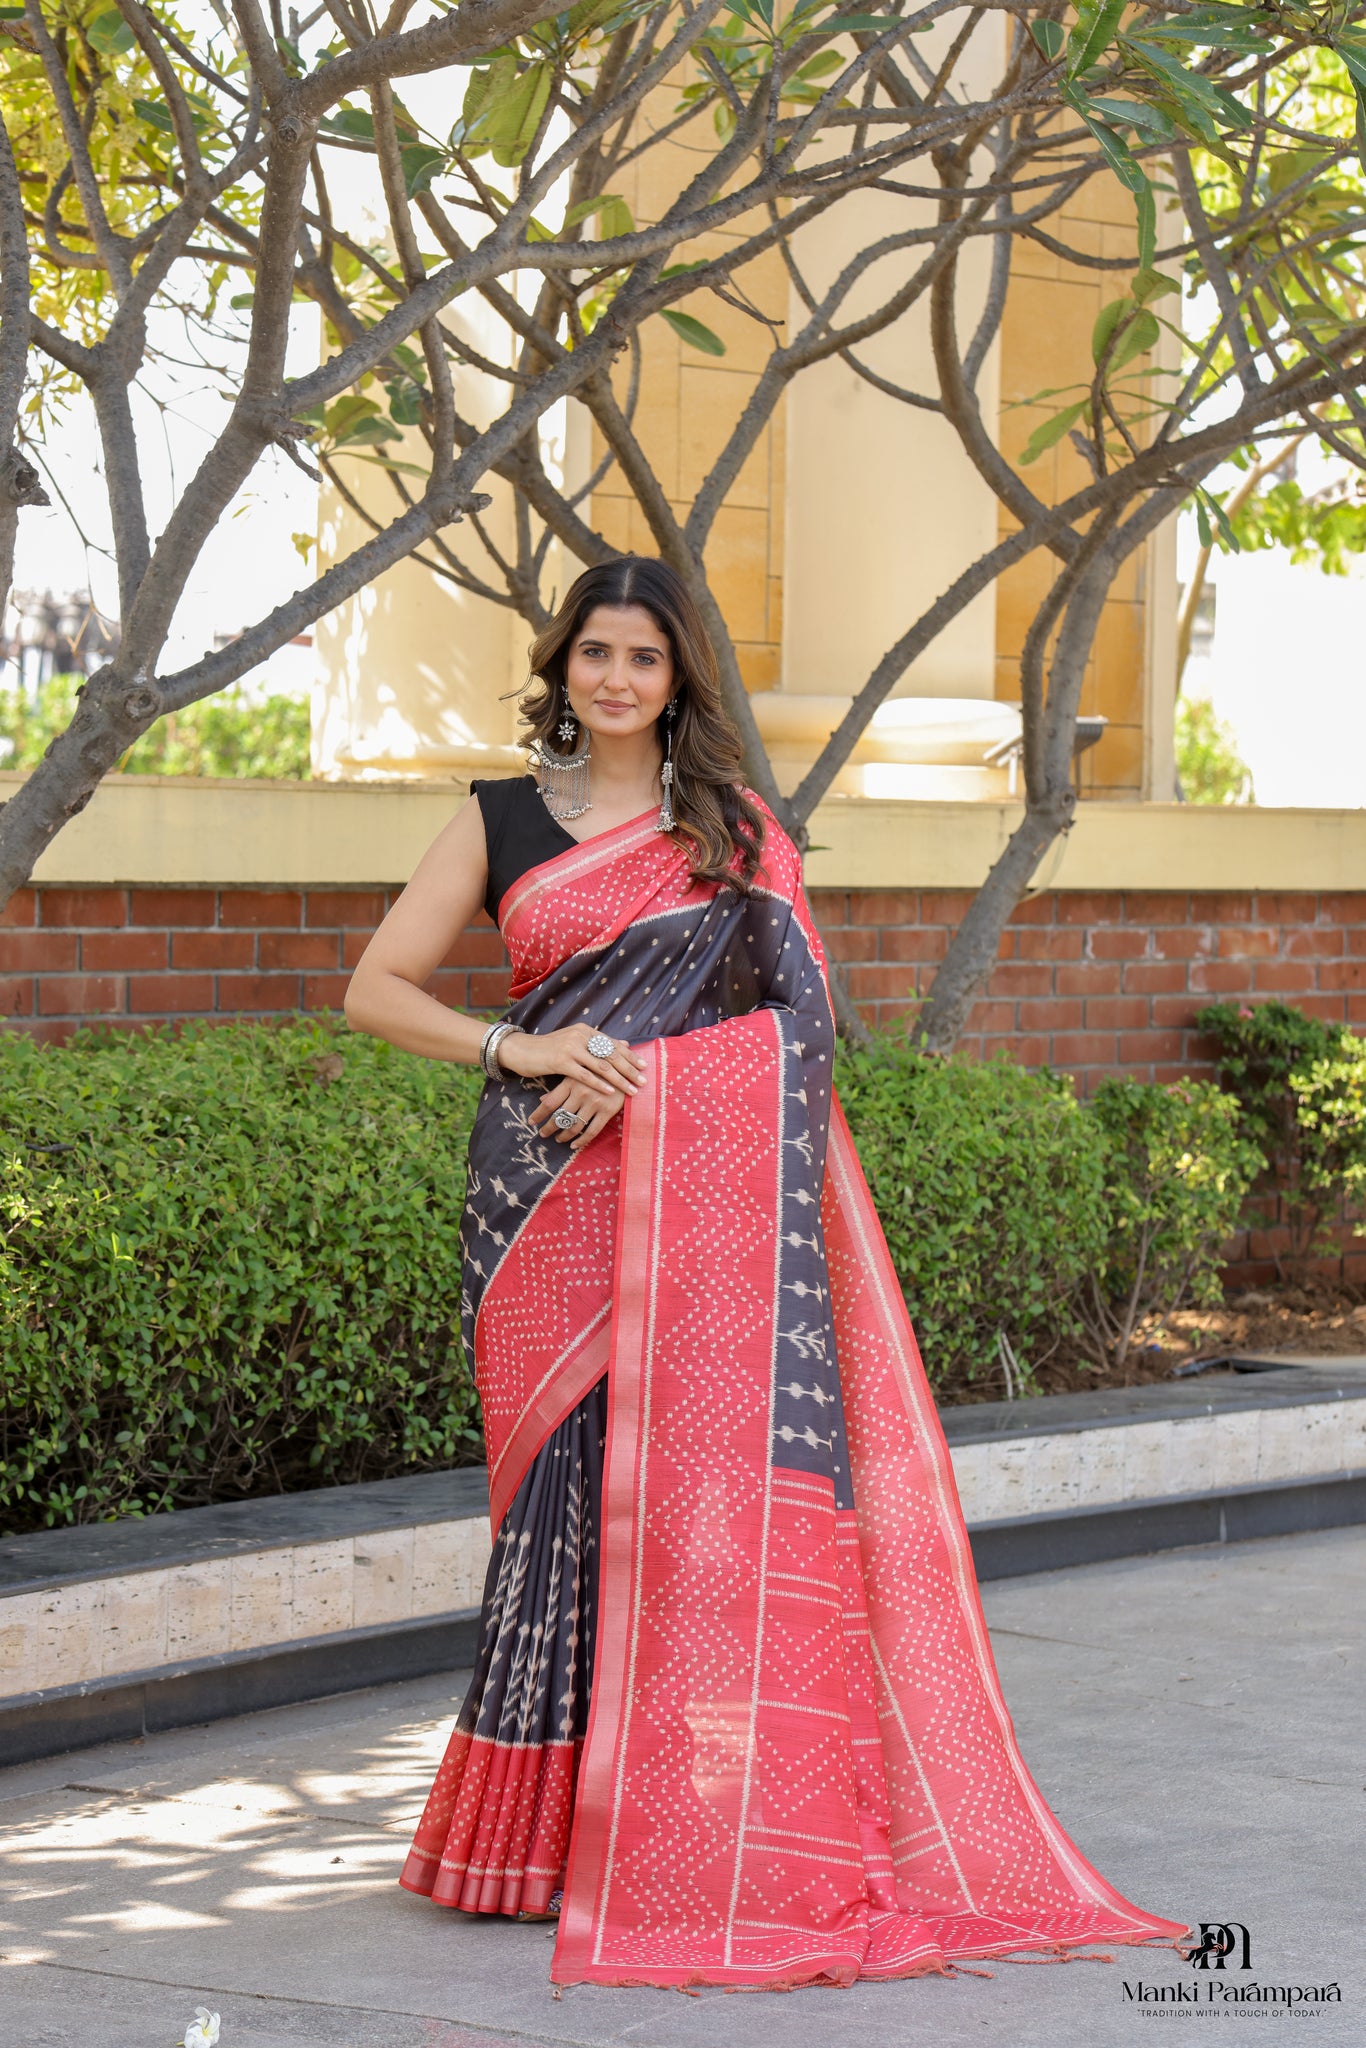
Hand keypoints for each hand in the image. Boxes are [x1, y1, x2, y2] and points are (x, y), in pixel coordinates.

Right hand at [498, 1022, 643, 1100]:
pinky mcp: (561, 1061)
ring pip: (601, 1066)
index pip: (612, 1044)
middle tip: (644, 1080)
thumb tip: (624, 1045)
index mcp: (585, 1030)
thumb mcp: (574, 1042)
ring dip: (619, 1079)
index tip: (644, 1066)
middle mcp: (580, 1036)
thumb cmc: (549, 1049)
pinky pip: (585, 1075)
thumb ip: (597, 1043)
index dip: (629, 1056)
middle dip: (629, 1069)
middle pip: (611, 1054)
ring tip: (633, 1089)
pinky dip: (600, 1084)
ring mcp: (570, 1048)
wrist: (521, 1050)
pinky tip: (610, 1092)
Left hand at [527, 1075, 626, 1150]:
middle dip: (549, 1128)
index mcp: (571, 1081)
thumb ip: (561, 1087)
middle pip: (560, 1116)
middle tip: (543, 1134)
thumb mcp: (578, 1072)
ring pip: (574, 1126)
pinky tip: (574, 1145)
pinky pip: (592, 1131)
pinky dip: (581, 1141)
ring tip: (559, 1139)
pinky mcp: (608, 1111)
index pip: (550, 1102)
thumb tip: (542, 1100)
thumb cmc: (598, 1069)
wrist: (626, 1068)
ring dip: (564, 1136)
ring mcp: (595, 1102)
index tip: (531, 1122)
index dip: (539, 1114)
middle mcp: (581, 1092)